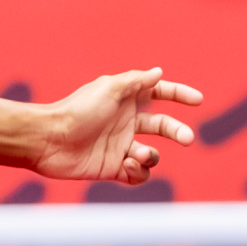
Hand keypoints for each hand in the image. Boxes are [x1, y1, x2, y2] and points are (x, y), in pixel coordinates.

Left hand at [34, 68, 201, 184]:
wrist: (49, 140)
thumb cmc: (76, 111)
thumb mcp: (108, 88)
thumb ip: (136, 80)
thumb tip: (159, 71)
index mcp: (125, 100)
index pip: (158, 93)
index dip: (178, 94)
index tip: (197, 100)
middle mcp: (125, 122)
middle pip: (163, 126)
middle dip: (178, 132)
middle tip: (188, 138)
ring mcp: (120, 146)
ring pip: (152, 154)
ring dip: (151, 155)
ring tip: (137, 154)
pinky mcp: (113, 168)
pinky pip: (138, 174)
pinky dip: (138, 171)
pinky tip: (125, 164)